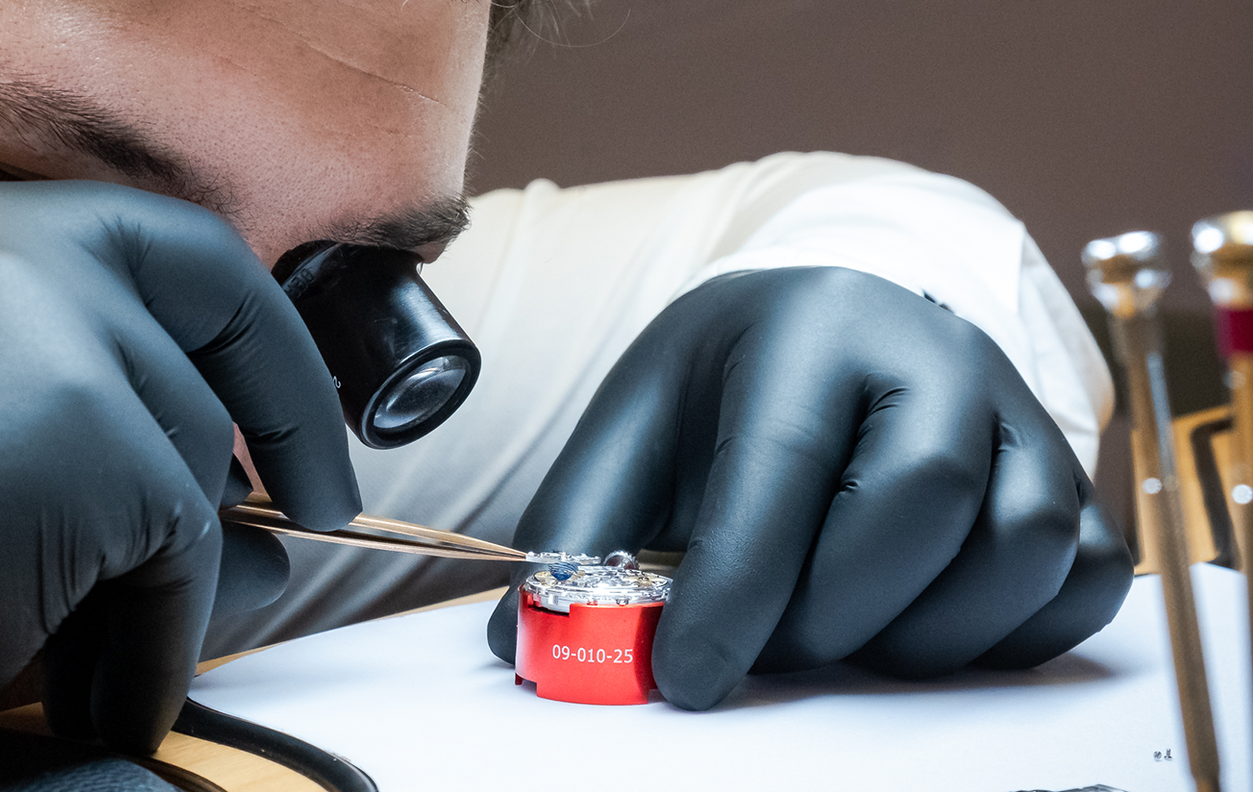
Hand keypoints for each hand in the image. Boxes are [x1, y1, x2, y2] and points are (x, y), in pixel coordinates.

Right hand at [0, 179, 358, 786]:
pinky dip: (158, 641)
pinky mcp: (91, 438)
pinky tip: (100, 698)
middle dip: (287, 410)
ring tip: (110, 657)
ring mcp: (52, 333)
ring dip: (173, 578)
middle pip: (205, 314)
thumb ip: (61, 421)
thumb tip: (249, 505)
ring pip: (189, 460)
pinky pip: (182, 553)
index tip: (277, 403)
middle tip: (321, 500)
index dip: (236, 319)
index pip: (148, 238)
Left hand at [486, 267, 1131, 709]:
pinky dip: (1006, 633)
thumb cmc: (727, 387)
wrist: (829, 324)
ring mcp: (1015, 408)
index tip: (688, 677)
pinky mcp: (1067, 469)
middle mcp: (930, 353)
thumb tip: (525, 641)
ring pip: (1015, 546)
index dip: (733, 590)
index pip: (782, 465)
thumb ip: (579, 530)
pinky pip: (1077, 574)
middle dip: (828, 613)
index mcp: (805, 329)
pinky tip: (919, 624)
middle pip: (917, 504)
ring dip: (922, 633)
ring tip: (842, 636)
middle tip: (770, 650)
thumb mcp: (634, 427)